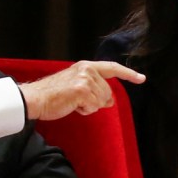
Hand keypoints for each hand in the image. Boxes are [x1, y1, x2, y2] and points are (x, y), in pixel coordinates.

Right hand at [18, 60, 142, 121]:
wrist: (35, 99)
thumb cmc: (53, 95)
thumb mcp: (76, 87)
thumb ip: (94, 89)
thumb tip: (110, 101)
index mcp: (86, 66)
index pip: (112, 68)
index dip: (128, 74)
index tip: (141, 78)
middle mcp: (87, 70)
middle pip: (107, 92)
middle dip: (97, 101)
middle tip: (77, 100)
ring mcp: (85, 79)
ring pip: (102, 101)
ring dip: (89, 106)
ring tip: (72, 102)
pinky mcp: (82, 90)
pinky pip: (94, 107)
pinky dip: (85, 110)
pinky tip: (72, 106)